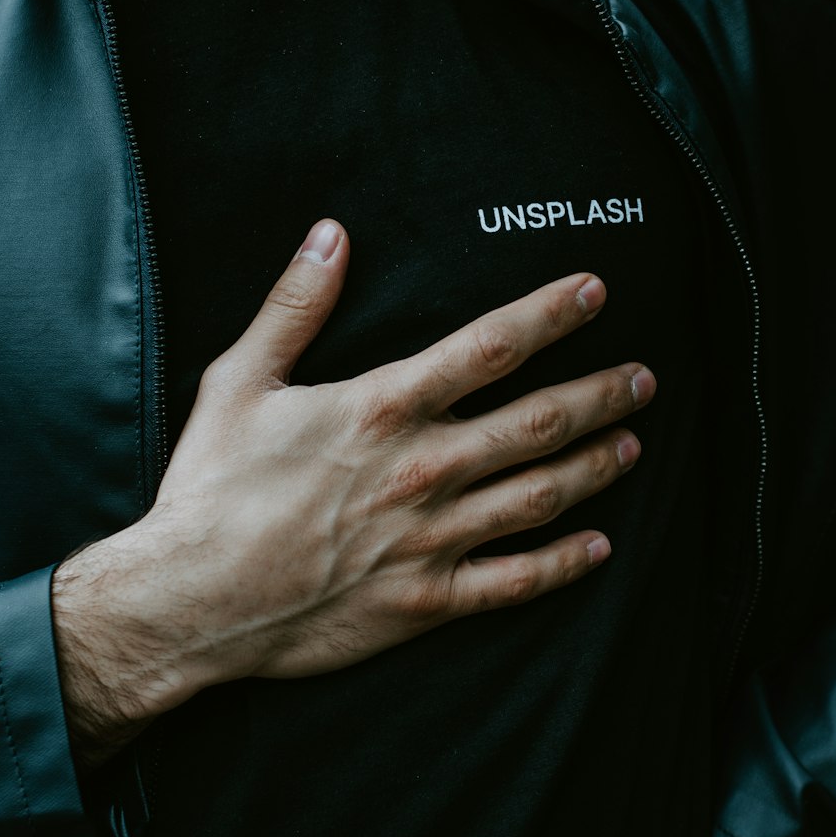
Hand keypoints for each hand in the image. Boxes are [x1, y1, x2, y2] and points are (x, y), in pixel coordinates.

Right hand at [53, 218, 654, 765]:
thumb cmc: (211, 490)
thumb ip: (293, 308)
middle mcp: (423, 469)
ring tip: (632, 446)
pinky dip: (563, 564)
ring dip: (594, 467)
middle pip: (537, 423)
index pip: (490, 347)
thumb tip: (330, 235)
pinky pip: (514, 582)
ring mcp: (431, 538)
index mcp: (383, 409)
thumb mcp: (238, 382)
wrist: (192, 601)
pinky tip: (598, 547)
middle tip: (644, 380)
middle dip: (599, 395)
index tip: (595, 292)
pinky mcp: (427, 599)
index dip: (550, 314)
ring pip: (539, 497)